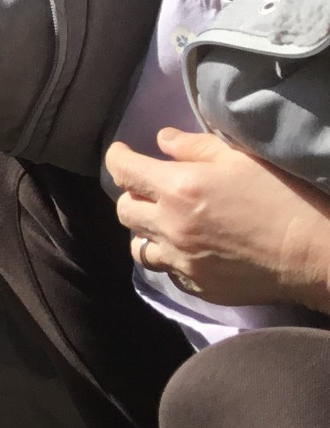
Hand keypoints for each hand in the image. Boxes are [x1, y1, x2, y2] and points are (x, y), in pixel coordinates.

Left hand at [107, 128, 329, 309]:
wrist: (315, 253)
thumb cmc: (284, 196)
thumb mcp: (242, 158)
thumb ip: (195, 148)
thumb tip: (162, 141)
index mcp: (178, 189)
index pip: (123, 171)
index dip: (117, 158)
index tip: (122, 154)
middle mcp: (170, 228)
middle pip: (124, 211)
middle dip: (132, 195)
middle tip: (151, 188)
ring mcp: (181, 262)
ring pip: (138, 246)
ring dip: (146, 231)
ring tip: (166, 223)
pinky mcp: (196, 286)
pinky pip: (167, 271)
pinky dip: (170, 257)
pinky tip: (191, 249)